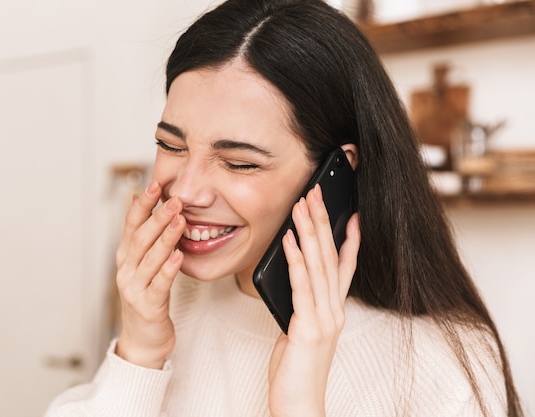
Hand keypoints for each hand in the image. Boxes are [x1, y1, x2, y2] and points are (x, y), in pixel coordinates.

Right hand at [114, 180, 185, 368]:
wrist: (143, 339)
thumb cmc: (147, 298)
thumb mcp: (143, 265)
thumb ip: (144, 238)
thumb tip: (144, 203)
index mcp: (126, 257)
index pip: (131, 224)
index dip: (142, 204)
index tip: (155, 184)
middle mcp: (126, 270)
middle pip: (140, 238)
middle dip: (157, 217)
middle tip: (174, 199)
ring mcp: (134, 288)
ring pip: (149, 258)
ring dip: (165, 237)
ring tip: (180, 220)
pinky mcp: (148, 306)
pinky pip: (160, 284)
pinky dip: (169, 268)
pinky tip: (179, 255)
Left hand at [268, 184, 360, 416]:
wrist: (300, 406)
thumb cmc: (297, 371)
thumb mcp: (301, 332)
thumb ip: (302, 308)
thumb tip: (294, 283)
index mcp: (333, 312)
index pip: (346, 269)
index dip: (351, 240)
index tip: (352, 215)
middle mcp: (334, 312)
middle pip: (331, 258)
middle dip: (324, 222)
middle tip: (317, 193)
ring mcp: (324, 319)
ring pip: (319, 266)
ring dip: (310, 232)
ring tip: (303, 204)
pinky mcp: (309, 328)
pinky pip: (301, 286)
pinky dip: (295, 259)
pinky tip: (288, 239)